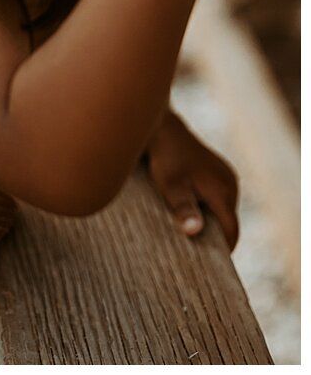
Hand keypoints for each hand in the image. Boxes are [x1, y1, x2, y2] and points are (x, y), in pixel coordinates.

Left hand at [144, 111, 238, 246]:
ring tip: (190, 230)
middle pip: (227, 219)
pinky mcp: (216, 170)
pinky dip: (206, 204)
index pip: (231, 230)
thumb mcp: (170, 187)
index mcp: (223, 192)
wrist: (162, 129)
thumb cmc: (165, 159)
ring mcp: (225, 175)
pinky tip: (188, 208)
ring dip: (209, 218)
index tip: (211, 265)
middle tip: (196, 251)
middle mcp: (230, 184)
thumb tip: (195, 231)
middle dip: (214, 235)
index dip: (224, 249)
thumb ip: (183, 209)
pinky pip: (215, 195)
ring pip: (220, 207)